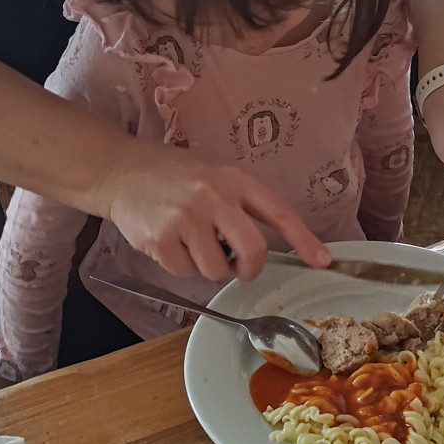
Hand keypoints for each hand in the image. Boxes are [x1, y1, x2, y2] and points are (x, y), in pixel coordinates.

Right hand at [96, 142, 330, 281]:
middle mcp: (213, 197)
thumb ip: (241, 204)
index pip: (278, 212)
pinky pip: (185, 273)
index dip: (304, 239)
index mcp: (233, 179)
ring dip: (208, 266)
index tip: (322, 261)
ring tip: (192, 242)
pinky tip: (169, 242)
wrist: (120, 170)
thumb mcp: (214, 175)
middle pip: (253, 252)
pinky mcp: (161, 240)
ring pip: (217, 270)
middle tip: (237, 266)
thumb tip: (266, 249)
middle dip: (248, 269)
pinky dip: (180, 266)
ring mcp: (186, 219)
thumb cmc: (173, 175)